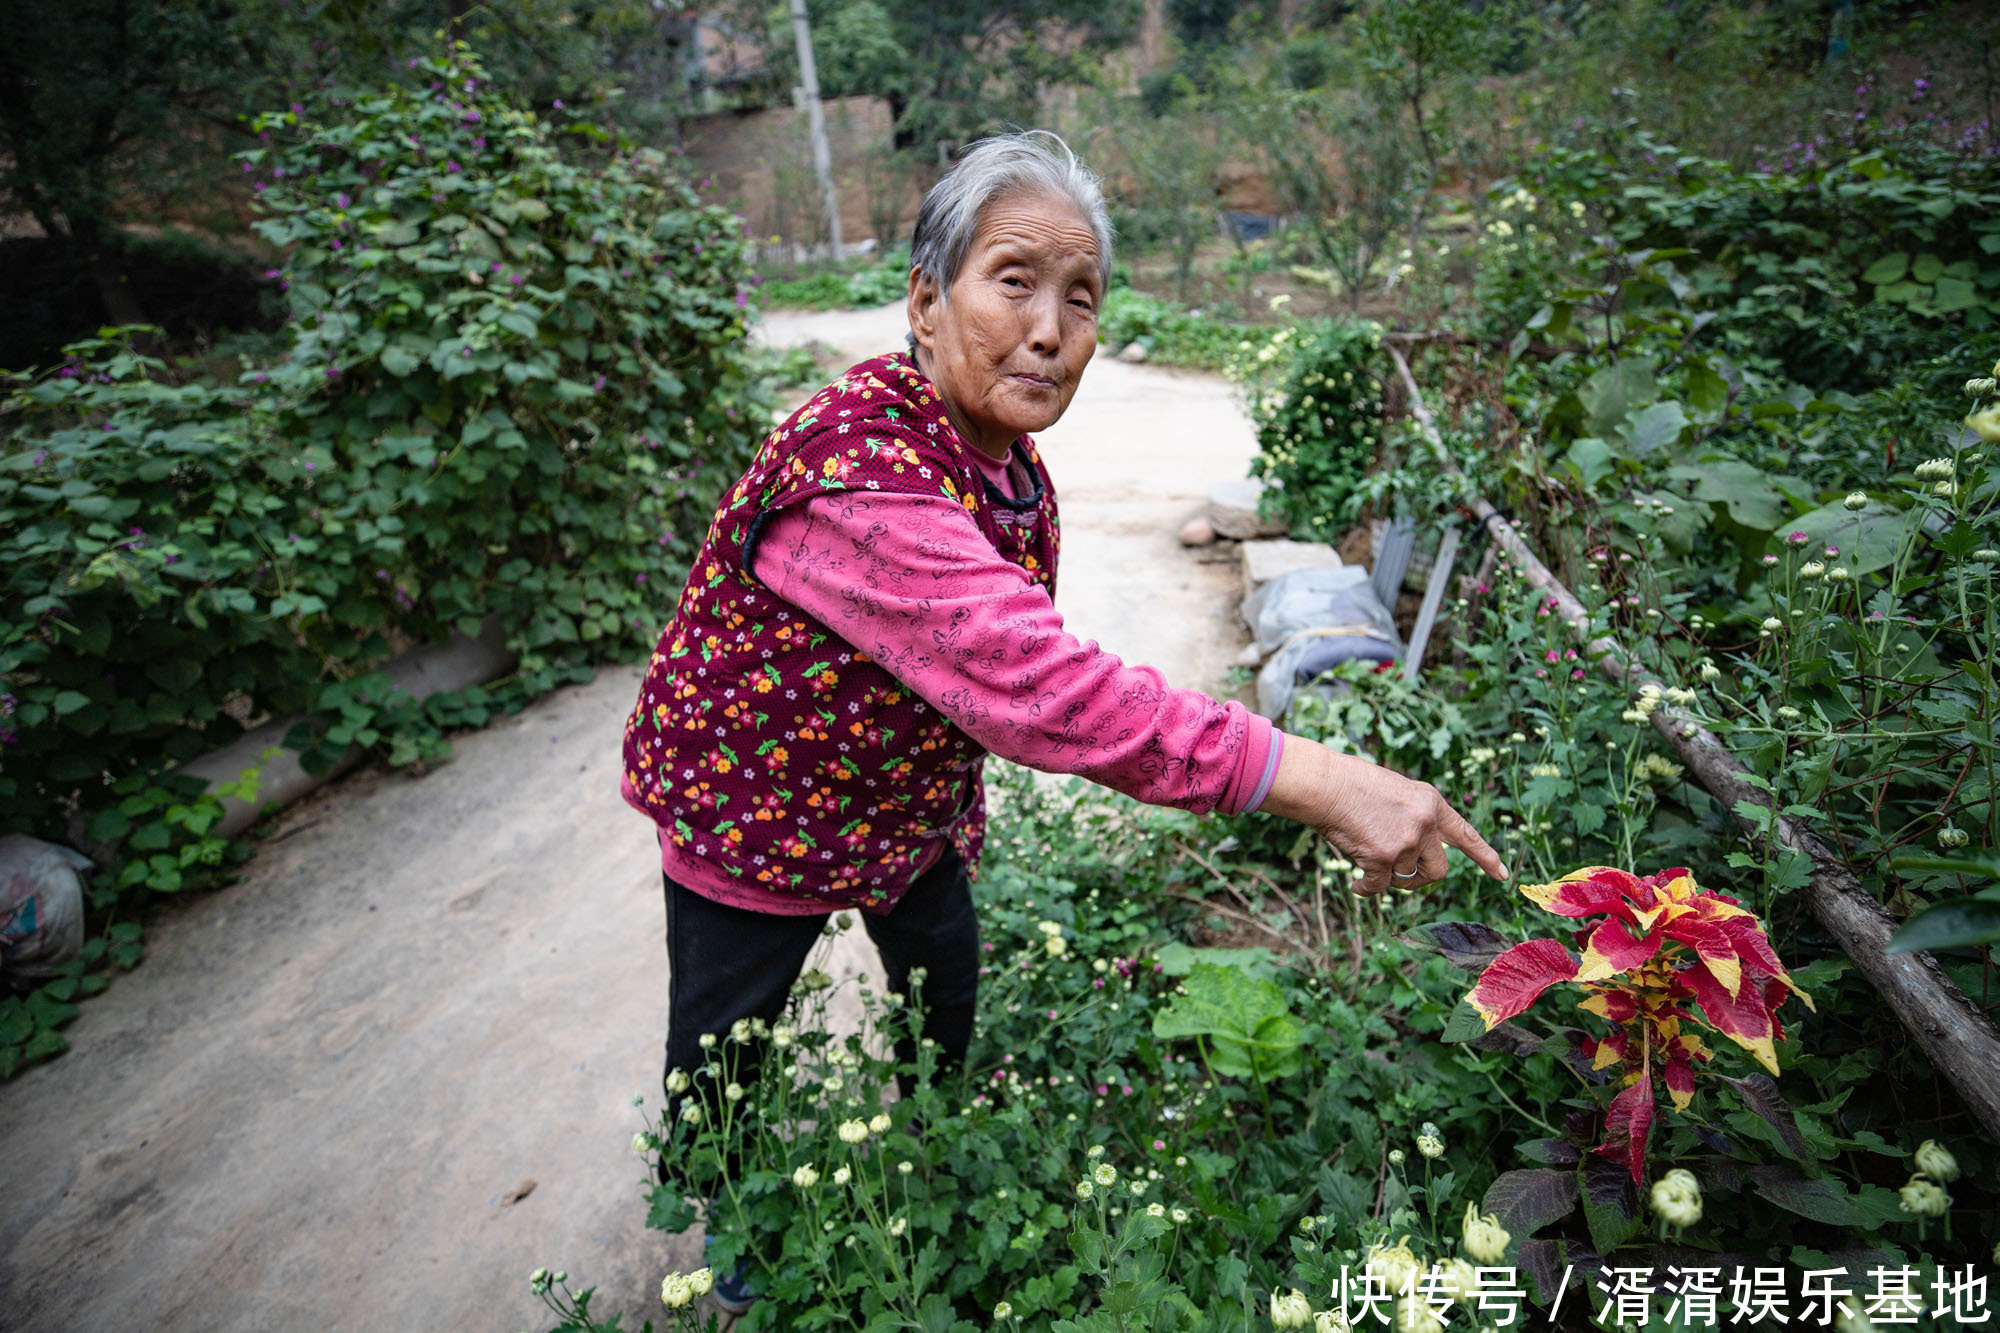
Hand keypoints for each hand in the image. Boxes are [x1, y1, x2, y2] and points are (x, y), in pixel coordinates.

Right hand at [1258, 734, 1508, 895]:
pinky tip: (1356, 884)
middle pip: (1438, 870)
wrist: (1325, 784)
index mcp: (1432, 803)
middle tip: (1402, 878)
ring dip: (1386, 876)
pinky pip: (1379, 887)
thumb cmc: (1353, 785)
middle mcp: (1426, 823)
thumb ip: (1416, 818)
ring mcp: (1406, 841)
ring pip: (1403, 877)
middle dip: (1421, 879)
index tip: (1502, 876)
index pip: (1466, 835)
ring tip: (1364, 857)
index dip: (1485, 857)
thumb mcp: (1397, 792)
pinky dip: (1367, 889)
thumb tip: (1417, 856)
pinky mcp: (1383, 857)